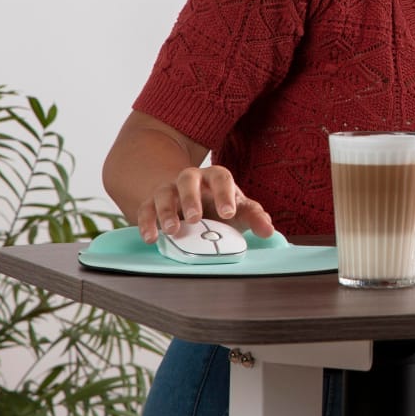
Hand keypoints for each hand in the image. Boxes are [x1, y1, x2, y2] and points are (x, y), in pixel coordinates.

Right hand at [135, 165, 275, 243]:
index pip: (221, 177)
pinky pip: (145, 209)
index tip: (229, 213)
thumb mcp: (239, 209)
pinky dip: (146, 223)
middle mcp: (190, 179)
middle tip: (195, 218)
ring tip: (173, 231)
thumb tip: (269, 231)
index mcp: (214, 177)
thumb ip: (255, 217)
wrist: (188, 201)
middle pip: (188, 179)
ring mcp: (169, 190)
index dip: (225, 194)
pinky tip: (151, 238)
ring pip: (164, 193)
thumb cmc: (218, 204)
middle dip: (191, 198)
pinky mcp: (151, 203)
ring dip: (166, 211)